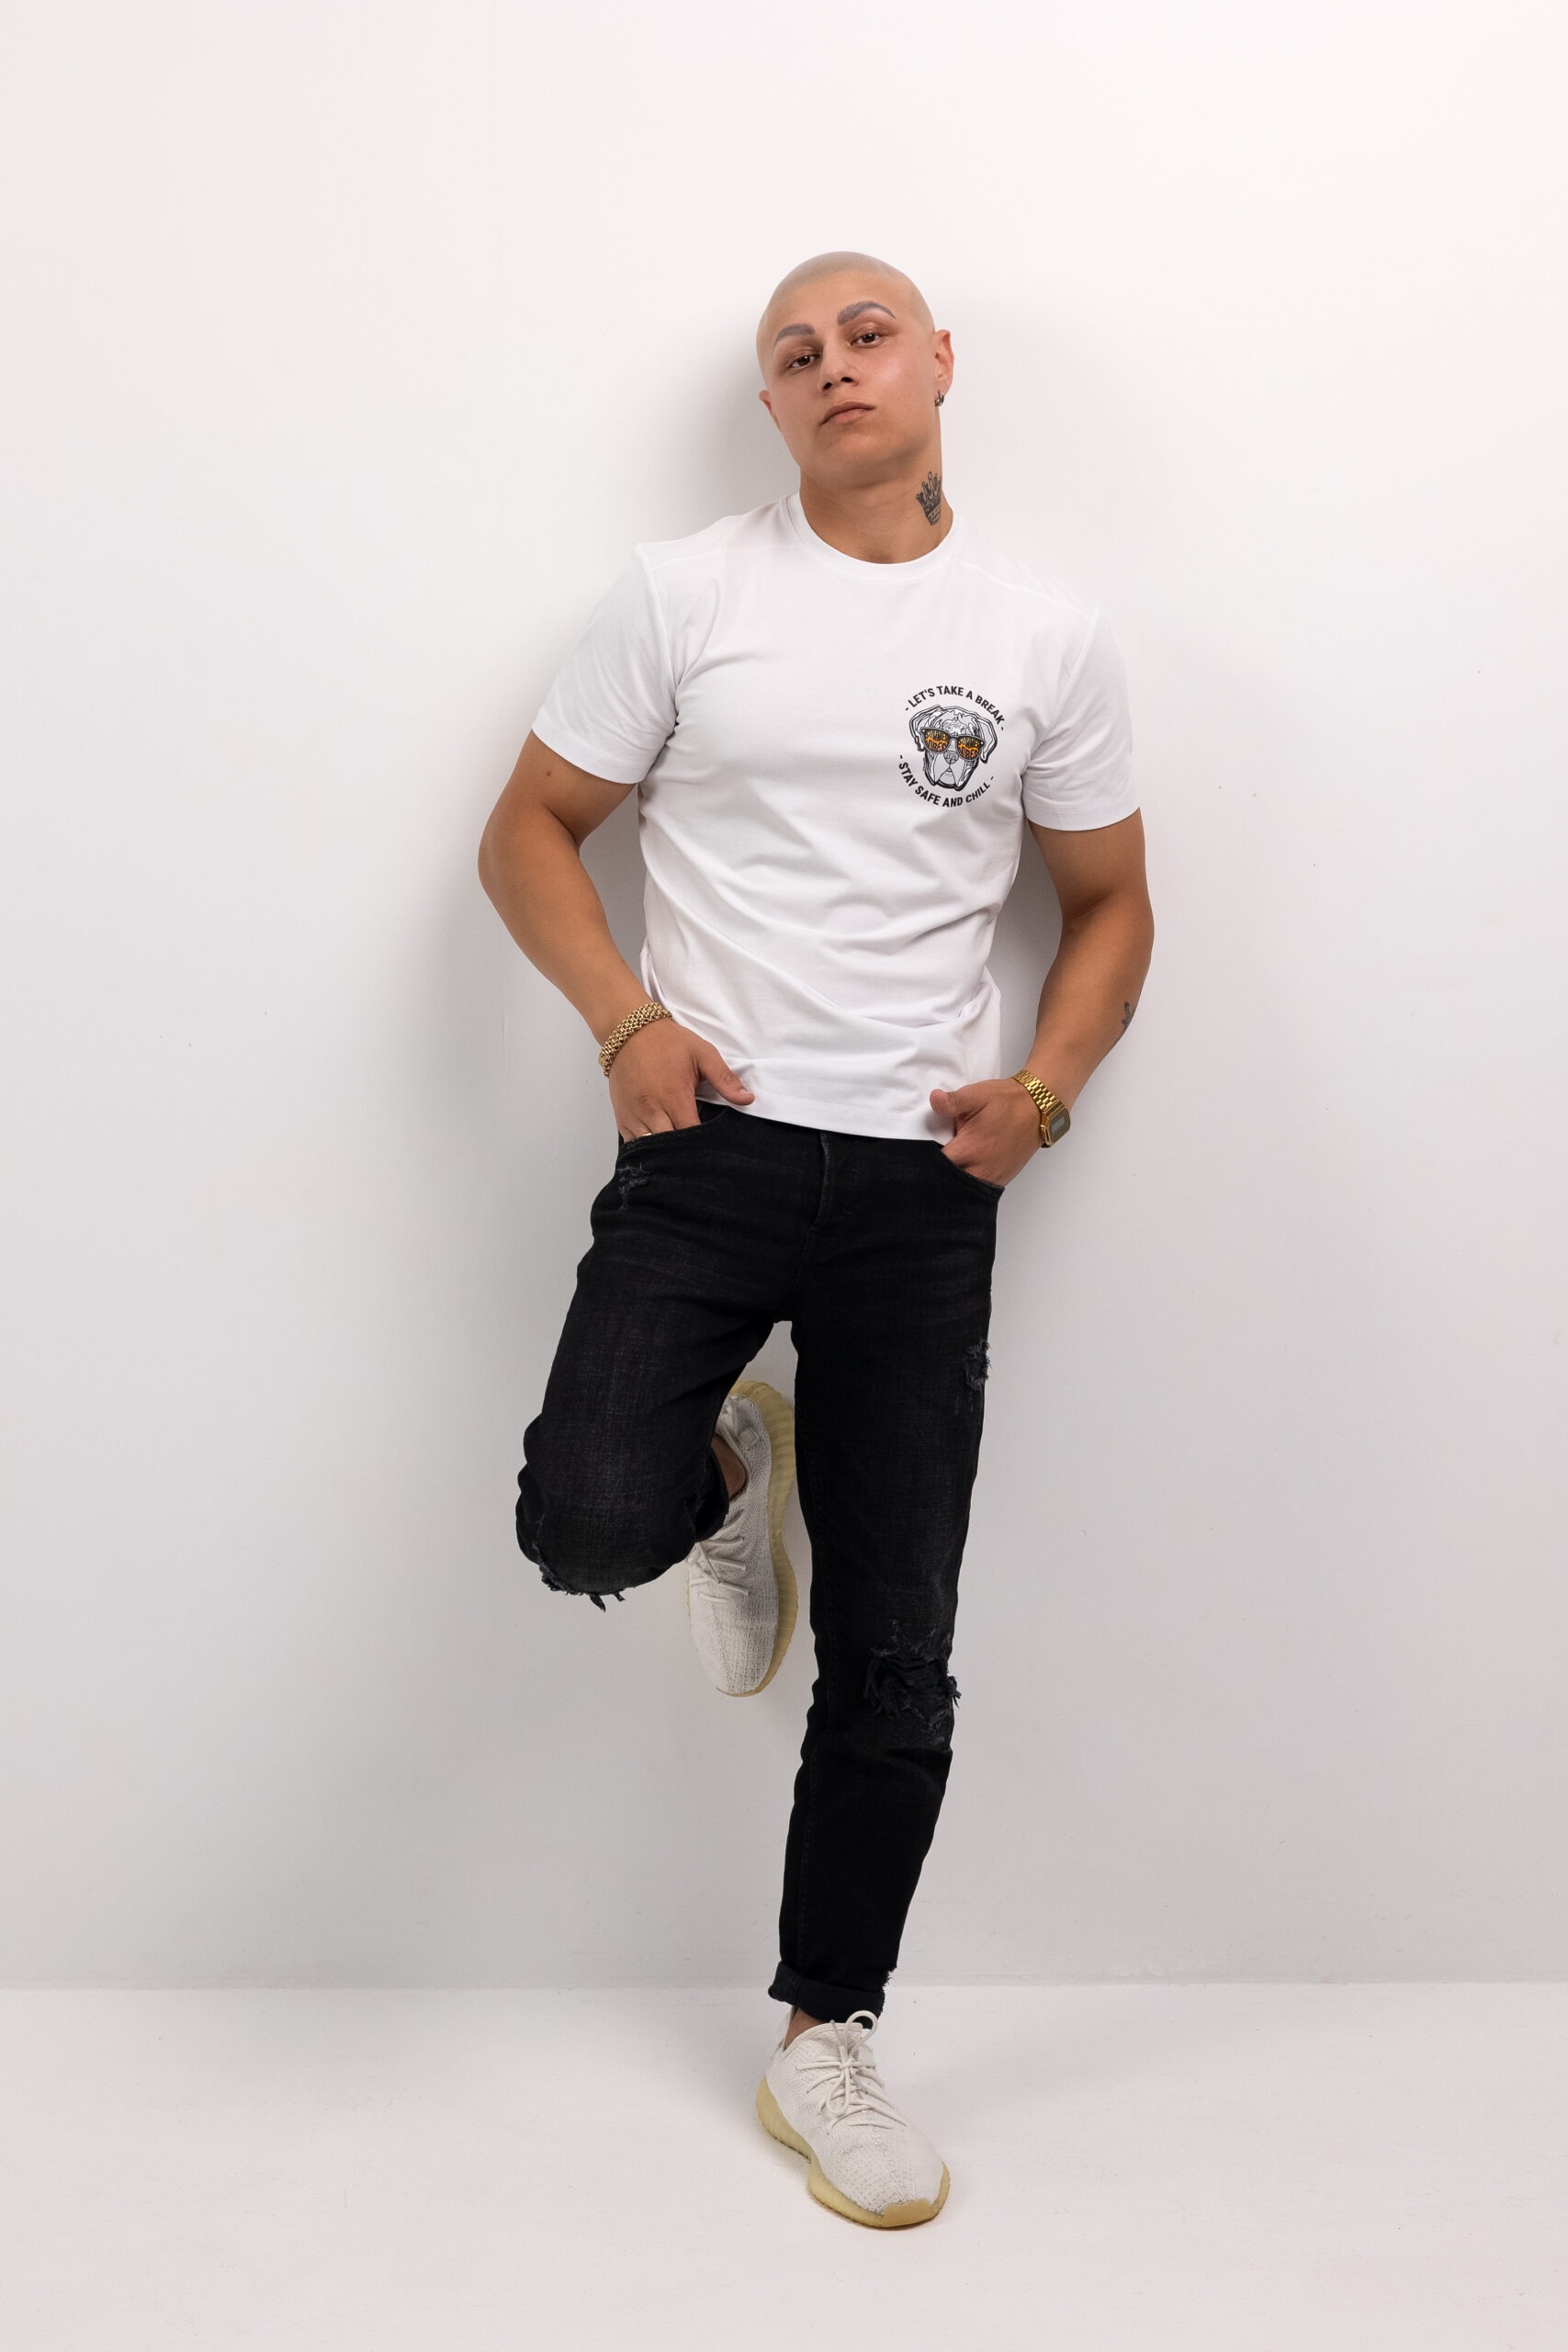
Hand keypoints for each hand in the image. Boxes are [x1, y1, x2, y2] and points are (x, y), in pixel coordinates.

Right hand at [610, 1018, 753, 1138]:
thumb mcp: (702, 1054)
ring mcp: (633, 1115)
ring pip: (649, 1149)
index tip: (712, 1144)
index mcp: (674, 1096)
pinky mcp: (621, 1117)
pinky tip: (658, 1143)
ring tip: (678, 1149)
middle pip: (669, 1147)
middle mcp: (651, 1110)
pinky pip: (633, 1143)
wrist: (629, 1031)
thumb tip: (748, 1099)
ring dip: (664, 1152)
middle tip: (697, 1151)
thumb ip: (725, 1079)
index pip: (691, 1134)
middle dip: (684, 1152)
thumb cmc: (668, 1042)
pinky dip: (645, 1147)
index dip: (703, 1144)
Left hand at [930, 1080, 1040, 1188]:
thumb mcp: (977, 1095)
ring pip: (963, 1190)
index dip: (924, 1163)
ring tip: (946, 1166)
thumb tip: (934, 1099)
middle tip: (930, 1161)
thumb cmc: (1007, 1101)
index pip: (936, 1168)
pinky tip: (963, 1170)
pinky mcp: (1001, 1180)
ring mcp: (992, 1178)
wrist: (1039, 1108)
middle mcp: (980, 1170)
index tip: (918, 1155)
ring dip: (953, 1181)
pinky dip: (968, 1182)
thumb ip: (953, 1101)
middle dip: (937, 1175)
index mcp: (968, 1150)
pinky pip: (977, 1188)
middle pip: (947, 1184)